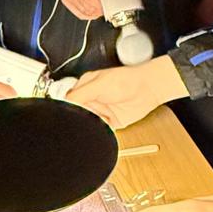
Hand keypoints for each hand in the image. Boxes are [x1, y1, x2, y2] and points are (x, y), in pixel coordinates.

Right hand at [68, 55, 187, 128]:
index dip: (67, 108)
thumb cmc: (128, 80)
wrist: (148, 90)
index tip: (67, 114)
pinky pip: (100, 130)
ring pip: (88, 123)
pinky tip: (102, 127)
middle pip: (78, 113)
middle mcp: (92, 99)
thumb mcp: (99, 84)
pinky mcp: (110, 122)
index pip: (70, 100)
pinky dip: (99, 131)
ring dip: (90, 125)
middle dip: (79, 118)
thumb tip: (64, 103)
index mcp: (86, 86)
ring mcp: (101, 111)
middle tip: (84, 119)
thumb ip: (80, 95)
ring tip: (97, 120)